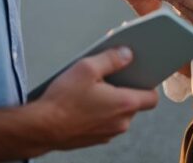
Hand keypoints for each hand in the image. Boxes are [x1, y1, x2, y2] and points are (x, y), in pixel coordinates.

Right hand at [36, 47, 158, 148]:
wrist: (40, 128)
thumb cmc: (63, 99)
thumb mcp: (87, 67)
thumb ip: (112, 58)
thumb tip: (128, 54)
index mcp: (124, 104)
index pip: (152, 97)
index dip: (148, 83)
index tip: (140, 73)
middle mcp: (120, 123)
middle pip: (133, 103)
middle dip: (123, 88)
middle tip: (109, 74)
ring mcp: (108, 133)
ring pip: (117, 113)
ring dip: (110, 100)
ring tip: (92, 86)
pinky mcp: (94, 139)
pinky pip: (104, 122)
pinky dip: (99, 112)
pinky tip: (83, 101)